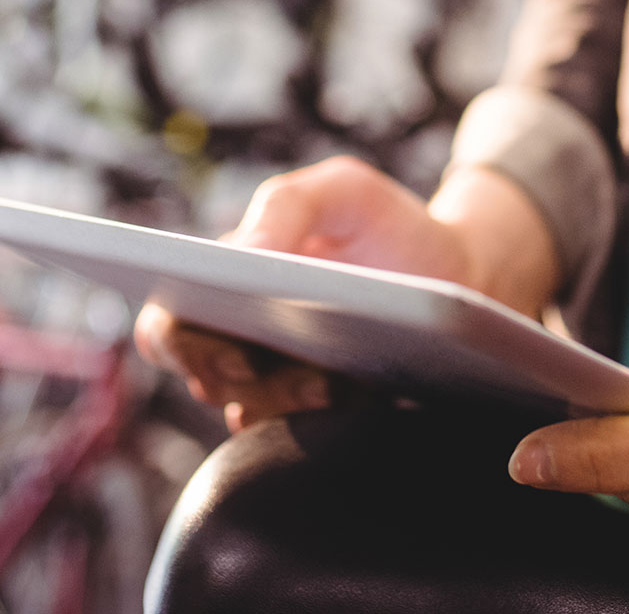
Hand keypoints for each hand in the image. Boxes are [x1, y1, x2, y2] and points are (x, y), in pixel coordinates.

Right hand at [135, 156, 538, 432]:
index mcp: (224, 285)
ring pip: (251, 414)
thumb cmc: (387, 226)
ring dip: (284, 403)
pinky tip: (359, 397)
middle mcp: (240, 341)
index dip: (178, 345)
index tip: (229, 349)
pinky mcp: (324, 417)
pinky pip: (302, 437)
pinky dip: (322, 421)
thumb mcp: (341, 191)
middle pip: (204, 379)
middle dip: (235, 381)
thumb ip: (286, 204)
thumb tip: (244, 254)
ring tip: (334, 384)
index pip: (166, 326)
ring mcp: (279, 384)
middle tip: (276, 372)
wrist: (462, 273)